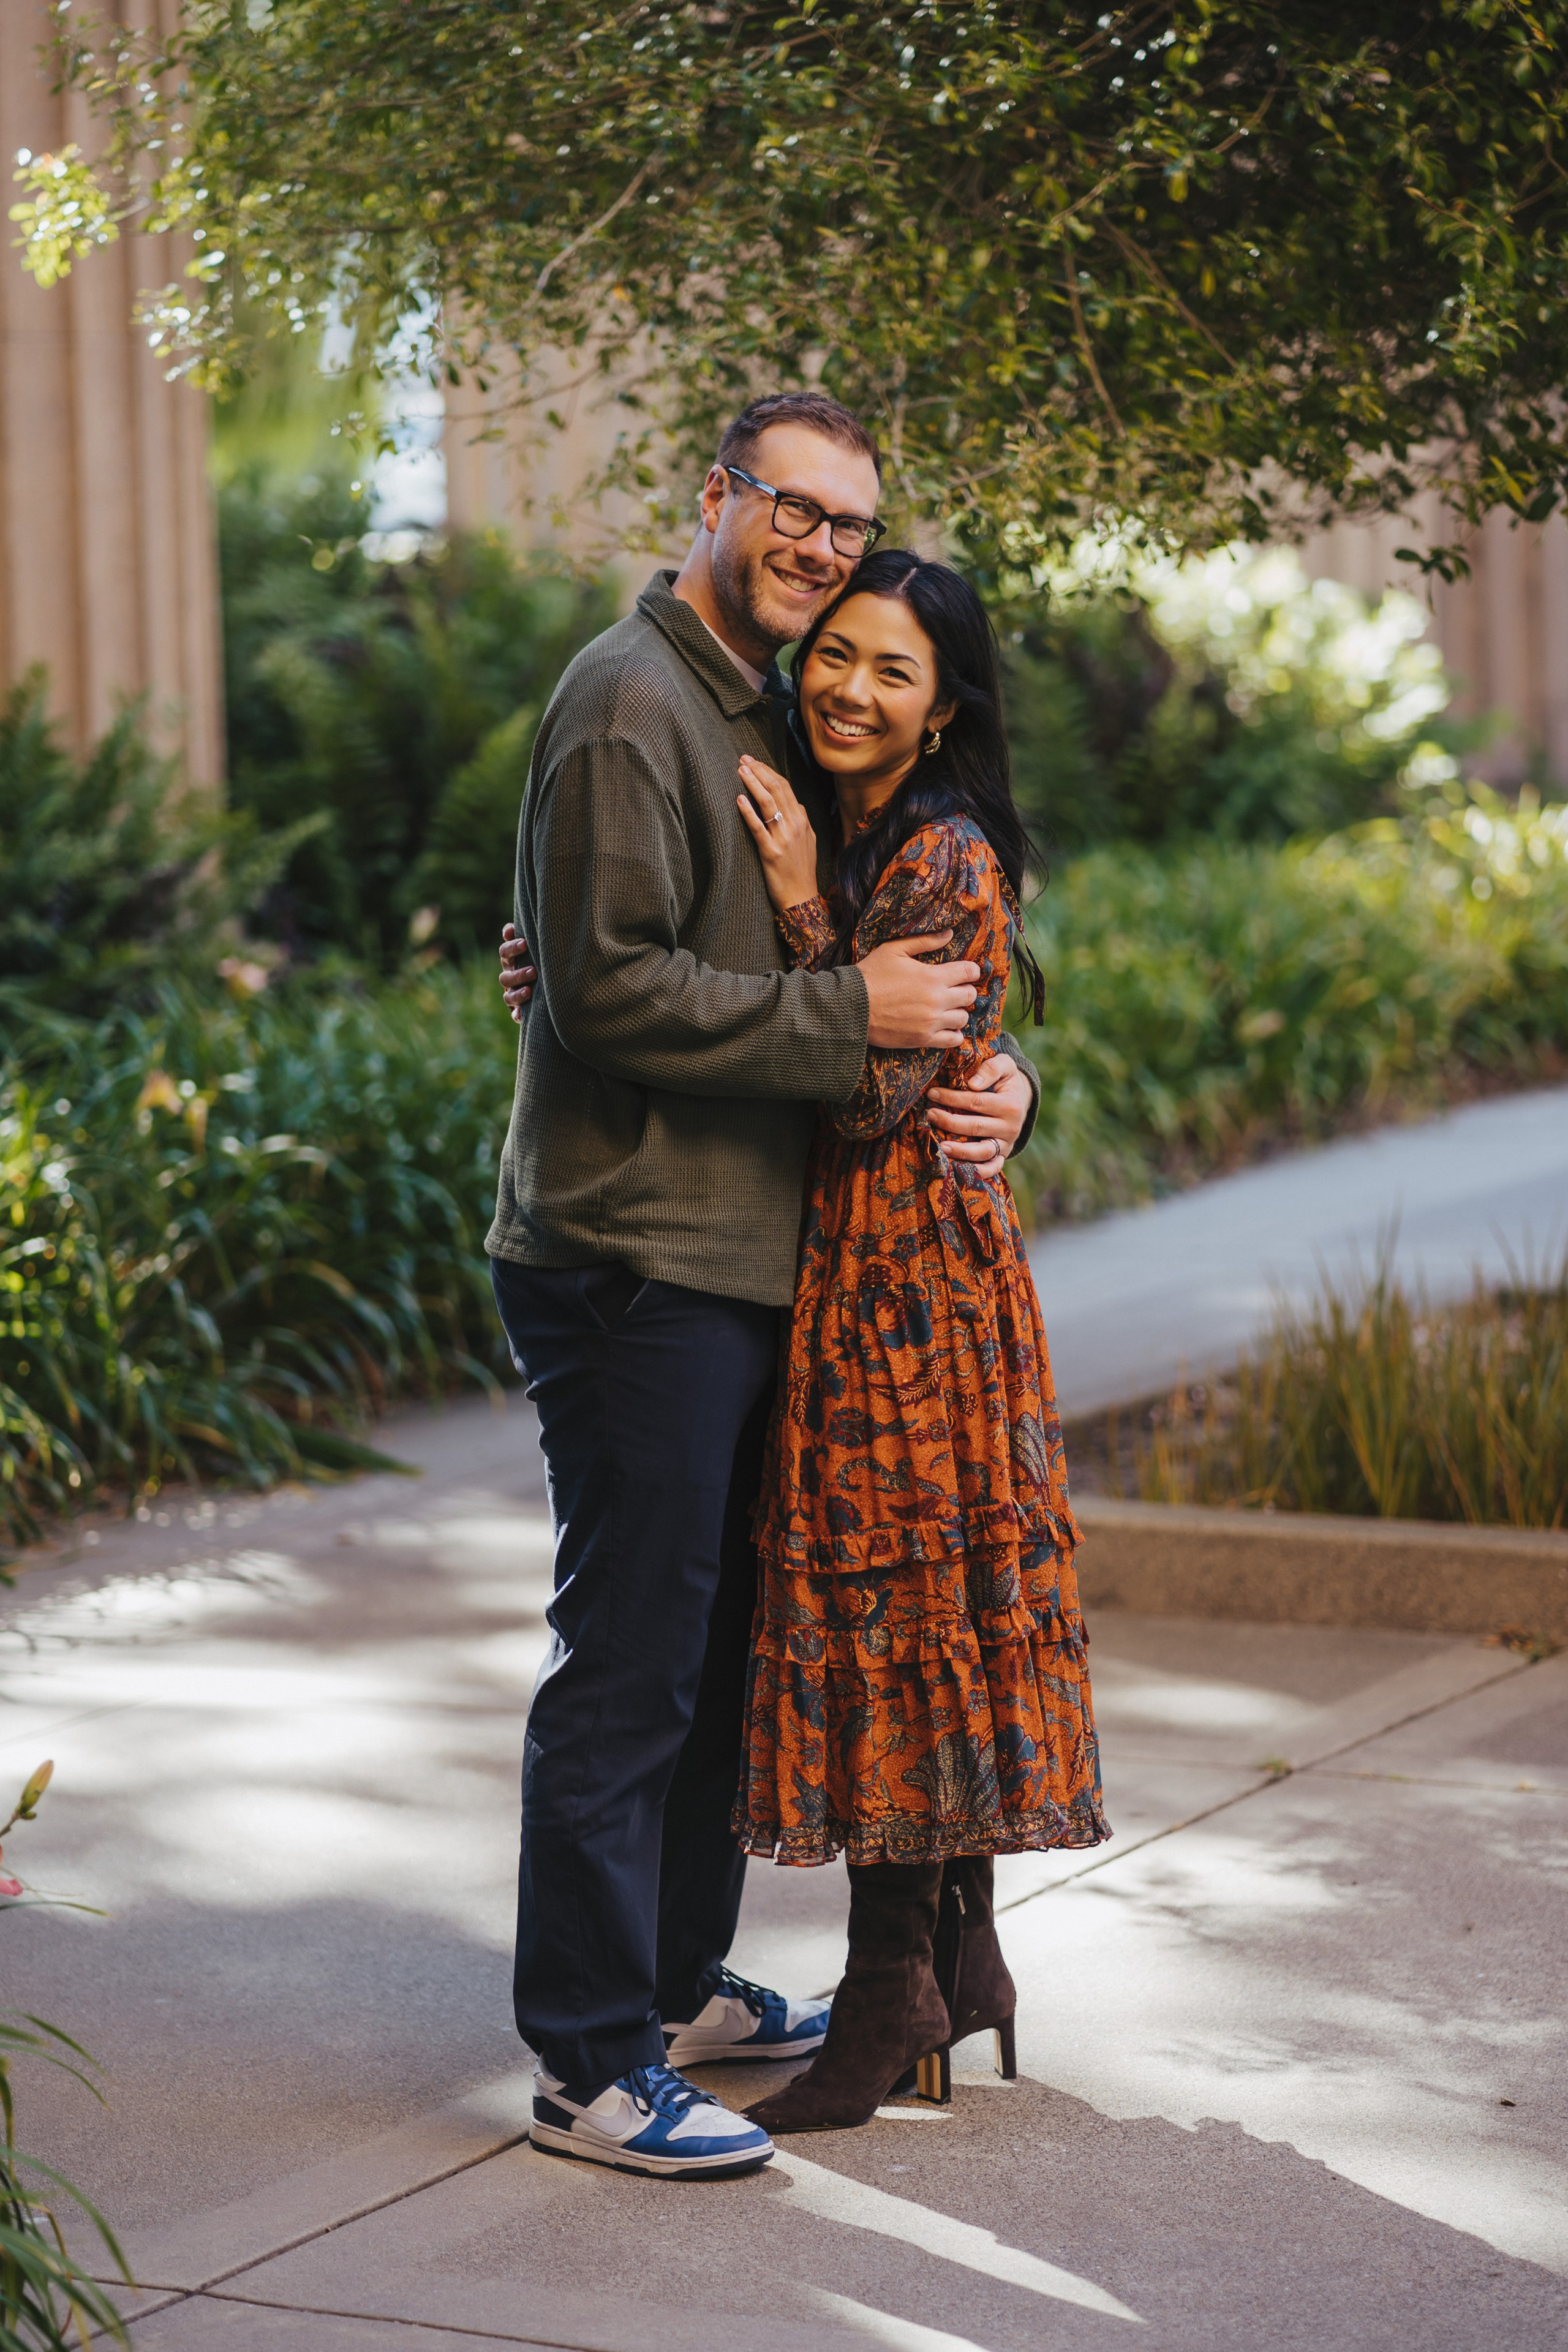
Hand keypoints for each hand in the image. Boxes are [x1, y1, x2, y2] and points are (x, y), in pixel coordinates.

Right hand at [500, 921, 534, 1022]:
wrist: (550, 983)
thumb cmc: (544, 957)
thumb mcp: (541, 947)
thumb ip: (536, 936)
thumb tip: (519, 926)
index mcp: (512, 958)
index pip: (505, 951)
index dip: (512, 947)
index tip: (525, 943)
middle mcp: (510, 974)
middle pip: (505, 974)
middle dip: (518, 972)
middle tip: (533, 970)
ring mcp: (512, 992)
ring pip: (507, 994)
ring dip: (517, 992)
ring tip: (530, 990)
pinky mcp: (518, 1008)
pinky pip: (514, 1013)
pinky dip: (516, 1014)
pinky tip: (520, 1014)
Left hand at [736, 754, 819, 913]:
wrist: (802, 898)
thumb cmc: (802, 871)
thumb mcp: (809, 842)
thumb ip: (802, 822)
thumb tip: (797, 805)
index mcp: (802, 821)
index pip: (785, 788)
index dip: (769, 772)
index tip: (754, 762)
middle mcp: (795, 825)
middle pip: (777, 789)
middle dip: (759, 771)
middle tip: (743, 759)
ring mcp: (784, 838)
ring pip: (768, 803)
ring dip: (753, 783)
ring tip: (740, 770)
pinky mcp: (771, 852)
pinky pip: (758, 827)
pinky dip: (748, 811)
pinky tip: (739, 799)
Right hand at [860, 935, 980, 1049]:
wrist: (851, 1007)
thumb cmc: (871, 975)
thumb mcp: (894, 950)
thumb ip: (924, 941)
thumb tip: (949, 934)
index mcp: (932, 976)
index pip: (969, 972)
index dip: (971, 970)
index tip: (966, 972)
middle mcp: (936, 1000)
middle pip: (970, 996)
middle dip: (965, 990)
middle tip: (954, 989)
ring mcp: (931, 1022)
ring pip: (963, 1018)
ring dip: (958, 1012)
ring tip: (947, 1008)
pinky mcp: (923, 1039)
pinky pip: (952, 1040)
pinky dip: (953, 1033)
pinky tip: (944, 1027)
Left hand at [926, 1053, 1031, 1176]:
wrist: (1020, 1098)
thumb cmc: (1005, 1080)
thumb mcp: (1005, 1065)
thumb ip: (992, 1068)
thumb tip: (973, 1083)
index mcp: (1011, 1104)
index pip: (976, 1102)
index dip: (953, 1098)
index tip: (932, 1093)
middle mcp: (1011, 1127)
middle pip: (976, 1127)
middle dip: (950, 1122)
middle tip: (930, 1114)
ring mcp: (1007, 1144)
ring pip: (983, 1152)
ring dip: (960, 1151)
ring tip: (940, 1147)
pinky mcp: (1003, 1156)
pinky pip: (991, 1168)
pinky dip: (977, 1172)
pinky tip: (957, 1169)